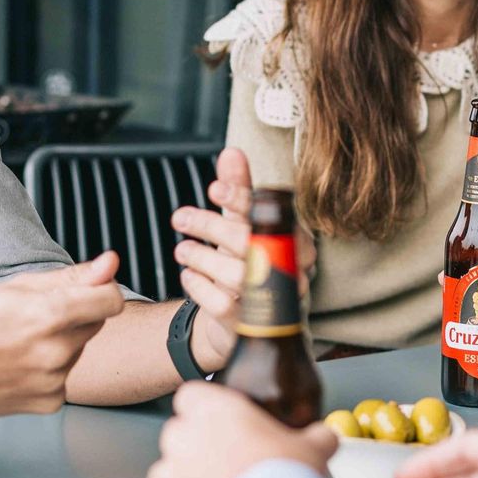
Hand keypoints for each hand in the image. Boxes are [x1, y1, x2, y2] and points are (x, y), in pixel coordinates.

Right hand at [0, 252, 126, 416]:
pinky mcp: (49, 401)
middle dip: (75, 316)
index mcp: (51, 314)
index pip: (111, 301)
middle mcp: (56, 351)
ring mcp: (53, 380)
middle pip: (93, 324)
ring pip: (78, 350)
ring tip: (20, 343)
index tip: (88, 291)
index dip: (102, 291)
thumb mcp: (18, 287)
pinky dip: (49, 370)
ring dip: (60, 343)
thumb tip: (111, 262)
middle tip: (35, 318)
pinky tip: (20, 365)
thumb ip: (73, 277)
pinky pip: (64, 377)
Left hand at [146, 382, 337, 477]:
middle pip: (177, 434)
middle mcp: (185, 441)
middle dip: (195, 445)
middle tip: (227, 460)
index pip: (192, 395)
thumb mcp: (313, 448)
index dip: (206, 406)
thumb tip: (324, 437)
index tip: (221, 418)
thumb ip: (315, 437)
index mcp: (216, 412)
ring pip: (166, 474)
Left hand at [172, 149, 318, 370]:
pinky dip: (198, 286)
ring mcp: (273, 302)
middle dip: (213, 227)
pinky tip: (188, 275)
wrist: (244, 320)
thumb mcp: (242, 224)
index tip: (214, 189)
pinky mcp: (250, 325)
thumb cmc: (247, 262)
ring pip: (237, 275)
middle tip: (181, 218)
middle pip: (253, 244)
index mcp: (296, 240)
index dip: (241, 199)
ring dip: (202, 257)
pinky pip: (221, 303)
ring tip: (182, 249)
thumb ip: (239, 190)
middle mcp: (291, 271)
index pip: (271, 215)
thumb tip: (232, 153)